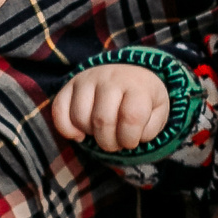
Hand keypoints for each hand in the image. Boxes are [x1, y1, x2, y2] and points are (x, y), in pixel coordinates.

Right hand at [52, 62, 172, 150]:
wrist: (131, 74)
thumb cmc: (144, 100)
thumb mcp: (158, 112)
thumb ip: (151, 128)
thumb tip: (131, 137)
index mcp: (137, 85)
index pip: (131, 117)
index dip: (130, 138)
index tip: (132, 141)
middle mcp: (110, 78)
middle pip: (102, 120)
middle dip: (109, 142)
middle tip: (115, 142)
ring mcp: (87, 79)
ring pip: (80, 117)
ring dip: (90, 135)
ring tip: (101, 132)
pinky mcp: (70, 84)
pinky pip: (59, 110)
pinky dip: (66, 129)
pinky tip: (80, 134)